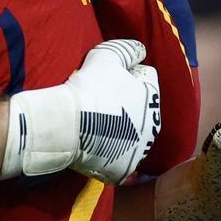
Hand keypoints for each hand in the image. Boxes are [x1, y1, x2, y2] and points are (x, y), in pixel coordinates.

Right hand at [6, 40, 159, 182]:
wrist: (68, 124)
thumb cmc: (88, 87)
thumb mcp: (106, 56)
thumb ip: (127, 50)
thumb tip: (140, 51)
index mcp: (152, 98)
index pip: (145, 79)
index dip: (125, 74)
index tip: (104, 78)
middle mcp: (153, 127)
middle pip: (138, 110)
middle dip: (124, 104)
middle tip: (97, 100)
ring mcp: (138, 151)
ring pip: (129, 135)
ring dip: (117, 129)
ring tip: (92, 123)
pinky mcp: (122, 170)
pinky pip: (116, 159)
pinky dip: (107, 152)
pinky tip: (92, 143)